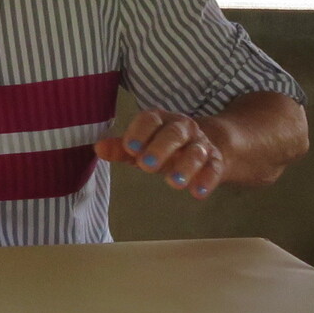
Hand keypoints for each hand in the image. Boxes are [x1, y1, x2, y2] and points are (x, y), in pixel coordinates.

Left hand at [93, 108, 222, 198]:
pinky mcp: (214, 161)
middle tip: (146, 165)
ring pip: (195, 152)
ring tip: (174, 183)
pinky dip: (207, 180)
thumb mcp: (143, 144)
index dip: (140, 132)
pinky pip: (213, 168)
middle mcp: (182, 129)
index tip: (130, 147)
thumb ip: (122, 148)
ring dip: (185, 166)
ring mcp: (200, 144)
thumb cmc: (165, 146)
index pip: (150, 120)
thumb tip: (98, 148)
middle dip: (160, 148)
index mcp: (161, 121)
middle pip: (174, 134)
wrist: (206, 144)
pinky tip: (198, 192)